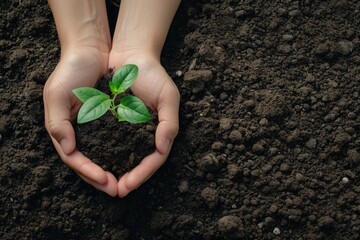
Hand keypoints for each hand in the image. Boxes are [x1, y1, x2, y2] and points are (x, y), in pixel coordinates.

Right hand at [43, 48, 117, 195]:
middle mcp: (82, 132)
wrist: (92, 50)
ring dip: (117, 170)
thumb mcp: (56, 94)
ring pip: (106, 155)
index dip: (89, 172)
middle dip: (104, 179)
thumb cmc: (70, 70)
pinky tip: (135, 161)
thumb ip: (57, 123)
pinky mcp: (114, 119)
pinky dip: (125, 152)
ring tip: (129, 182)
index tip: (104, 181)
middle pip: (92, 163)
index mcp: (66, 130)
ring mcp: (98, 127)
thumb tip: (68, 151)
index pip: (76, 159)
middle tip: (119, 190)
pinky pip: (119, 140)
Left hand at [109, 52, 179, 196]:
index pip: (154, 159)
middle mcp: (144, 134)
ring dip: (113, 172)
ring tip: (103, 184)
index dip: (142, 174)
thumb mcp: (168, 96)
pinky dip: (103, 155)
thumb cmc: (153, 74)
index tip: (128, 185)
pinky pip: (108, 143)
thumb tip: (163, 149)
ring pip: (122, 157)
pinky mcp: (112, 122)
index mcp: (158, 131)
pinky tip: (94, 164)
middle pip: (137, 164)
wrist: (131, 55)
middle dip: (127, 179)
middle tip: (115, 191)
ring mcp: (128, 130)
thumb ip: (169, 123)